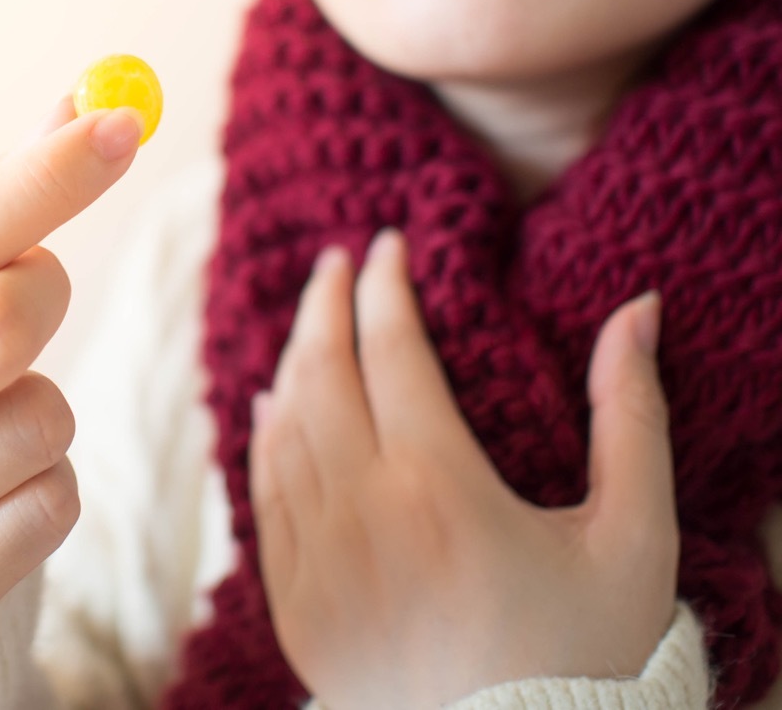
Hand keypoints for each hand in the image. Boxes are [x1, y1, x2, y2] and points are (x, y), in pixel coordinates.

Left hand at [250, 229, 677, 709]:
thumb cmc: (584, 656)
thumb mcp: (633, 537)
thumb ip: (631, 415)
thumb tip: (637, 310)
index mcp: (439, 485)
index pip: (392, 348)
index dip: (386, 286)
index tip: (388, 245)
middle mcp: (361, 511)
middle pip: (321, 373)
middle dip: (324, 303)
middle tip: (335, 262)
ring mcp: (316, 557)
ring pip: (282, 427)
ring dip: (291, 361)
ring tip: (309, 321)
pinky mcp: (293, 599)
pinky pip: (263, 493)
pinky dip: (263, 436)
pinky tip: (271, 405)